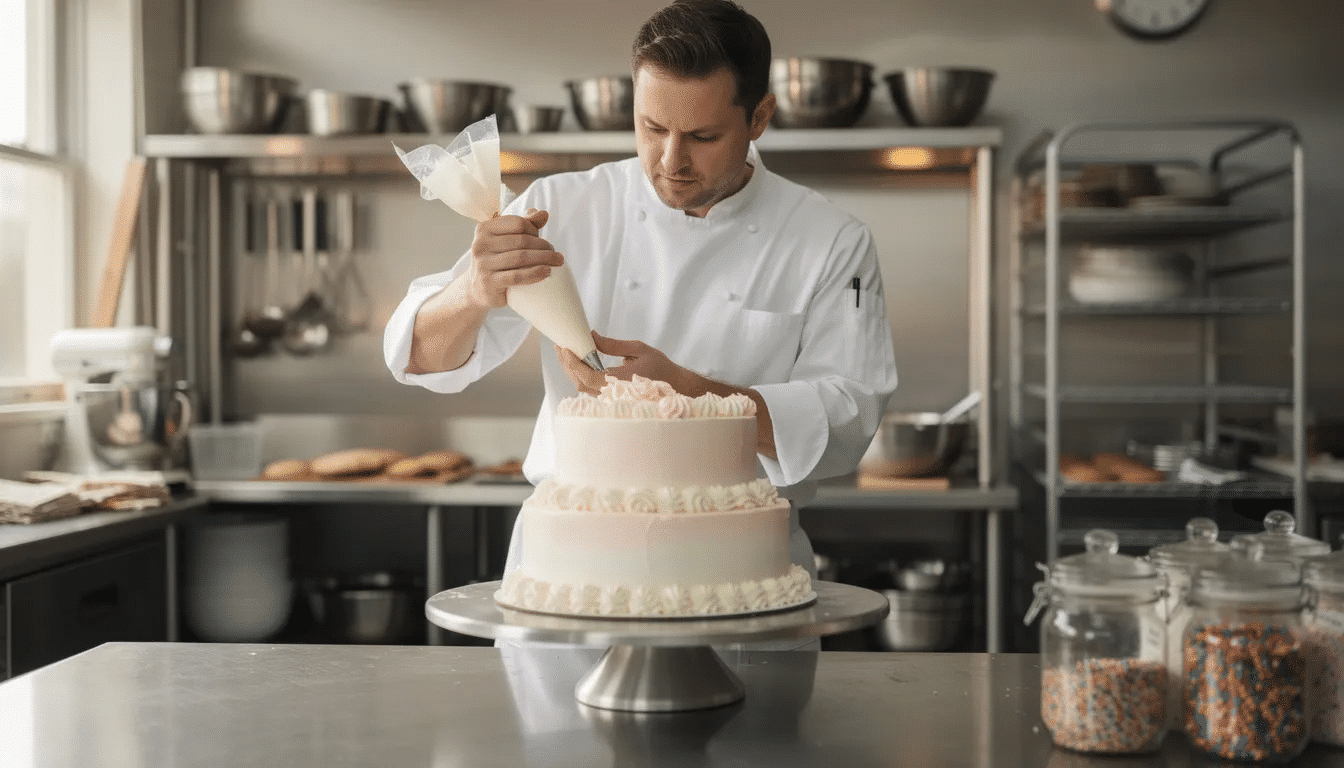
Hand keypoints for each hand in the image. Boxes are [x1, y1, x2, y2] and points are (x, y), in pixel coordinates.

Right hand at [464, 208, 563, 308]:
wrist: (478, 289)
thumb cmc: (497, 261)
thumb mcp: (506, 240)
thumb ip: (524, 225)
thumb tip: (543, 213)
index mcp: (484, 229)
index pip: (518, 223)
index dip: (535, 230)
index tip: (543, 240)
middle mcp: (480, 245)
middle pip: (521, 240)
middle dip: (544, 246)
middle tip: (556, 255)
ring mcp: (483, 264)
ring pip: (521, 258)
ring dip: (544, 259)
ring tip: (557, 262)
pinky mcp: (489, 283)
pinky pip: (516, 276)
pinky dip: (534, 274)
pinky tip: (547, 272)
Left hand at [556, 332, 694, 394]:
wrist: (675, 386)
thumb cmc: (660, 367)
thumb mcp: (638, 349)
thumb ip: (612, 345)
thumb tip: (591, 336)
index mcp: (620, 383)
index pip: (588, 375)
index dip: (573, 363)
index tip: (564, 347)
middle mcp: (613, 394)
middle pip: (581, 382)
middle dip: (567, 363)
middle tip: (560, 345)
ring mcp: (612, 398)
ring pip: (583, 386)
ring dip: (572, 369)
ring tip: (565, 351)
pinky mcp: (611, 397)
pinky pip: (590, 387)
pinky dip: (580, 374)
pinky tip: (577, 361)